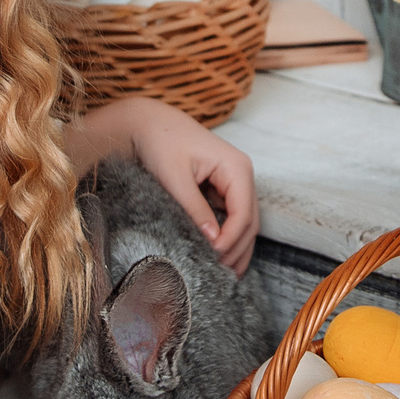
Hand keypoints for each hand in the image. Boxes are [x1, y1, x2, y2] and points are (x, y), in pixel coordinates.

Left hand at [63, 96, 259, 273]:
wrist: (149, 123)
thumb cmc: (160, 143)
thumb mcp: (174, 177)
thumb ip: (194, 208)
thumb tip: (213, 240)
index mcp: (236, 167)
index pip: (243, 213)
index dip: (231, 240)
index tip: (214, 259)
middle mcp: (242, 174)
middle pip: (250, 221)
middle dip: (237, 250)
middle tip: (220, 275)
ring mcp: (235, 182)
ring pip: (246, 223)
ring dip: (237, 249)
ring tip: (225, 276)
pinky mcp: (223, 189)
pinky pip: (233, 218)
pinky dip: (229, 238)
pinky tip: (220, 258)